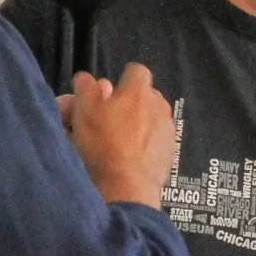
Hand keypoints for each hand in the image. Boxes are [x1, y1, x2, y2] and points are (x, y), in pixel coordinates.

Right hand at [67, 63, 176, 207]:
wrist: (127, 185)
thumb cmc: (102, 143)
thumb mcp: (84, 111)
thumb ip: (86, 88)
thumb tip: (89, 78)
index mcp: (139, 90)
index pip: (135, 71)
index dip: (121, 79)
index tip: (108, 94)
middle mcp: (159, 105)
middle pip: (144, 95)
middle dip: (127, 102)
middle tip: (107, 118)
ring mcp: (168, 128)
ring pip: (150, 117)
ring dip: (136, 121)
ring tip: (116, 138)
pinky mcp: (171, 150)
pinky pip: (155, 137)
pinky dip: (144, 140)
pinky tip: (129, 153)